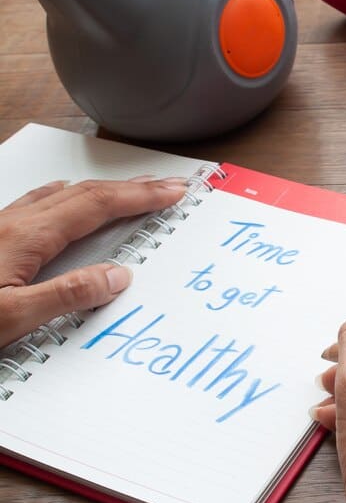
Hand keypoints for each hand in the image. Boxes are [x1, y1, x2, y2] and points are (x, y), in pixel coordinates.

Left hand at [0, 177, 187, 346]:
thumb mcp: (11, 316)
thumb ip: (66, 295)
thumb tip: (117, 277)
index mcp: (26, 237)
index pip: (97, 206)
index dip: (139, 197)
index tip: (171, 193)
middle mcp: (14, 223)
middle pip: (85, 193)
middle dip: (131, 188)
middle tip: (167, 186)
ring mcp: (1, 226)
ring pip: (63, 194)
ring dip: (103, 189)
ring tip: (131, 188)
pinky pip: (39, 202)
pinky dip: (66, 194)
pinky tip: (64, 193)